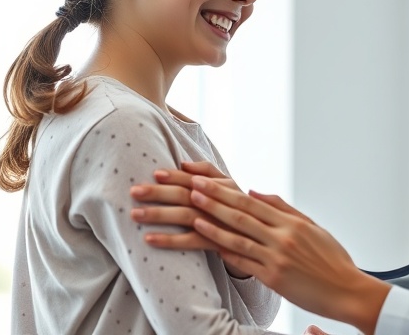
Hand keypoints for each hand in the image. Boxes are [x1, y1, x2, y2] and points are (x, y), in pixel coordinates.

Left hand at [129, 161, 249, 277]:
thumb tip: (185, 163)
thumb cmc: (250, 215)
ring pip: (187, 217)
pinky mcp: (221, 246)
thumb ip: (212, 173)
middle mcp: (225, 205)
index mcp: (228, 189)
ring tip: (135, 214)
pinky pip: (192, 243)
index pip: (198, 179)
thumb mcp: (234, 189)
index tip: (155, 173)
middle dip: (160, 192)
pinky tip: (151, 239)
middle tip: (134, 191)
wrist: (274, 245)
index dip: (177, 176)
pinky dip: (171, 240)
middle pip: (188, 195)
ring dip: (159, 214)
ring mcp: (222, 226)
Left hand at [187, 177, 390, 334]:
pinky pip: (243, 261)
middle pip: (241, 215)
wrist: (346, 290)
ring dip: (213, 223)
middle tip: (191, 188)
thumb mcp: (312, 227)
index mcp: (292, 222)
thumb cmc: (331, 259)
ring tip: (192, 212)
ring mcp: (277, 257)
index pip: (252, 202)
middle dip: (213, 200)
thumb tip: (255, 192)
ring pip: (238, 236)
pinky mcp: (273, 278)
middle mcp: (283, 236)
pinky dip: (224, 250)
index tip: (204, 181)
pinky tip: (207, 240)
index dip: (225, 191)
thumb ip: (282, 208)